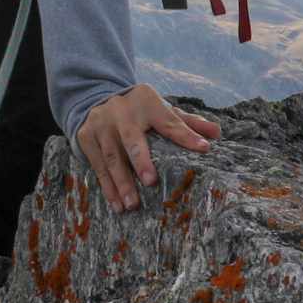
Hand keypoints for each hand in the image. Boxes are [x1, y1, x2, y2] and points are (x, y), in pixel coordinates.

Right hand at [75, 84, 220, 215]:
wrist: (96, 99)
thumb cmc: (140, 112)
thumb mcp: (161, 110)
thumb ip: (187, 121)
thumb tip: (216, 133)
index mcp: (146, 102)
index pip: (168, 120)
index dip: (186, 134)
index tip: (204, 148)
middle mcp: (121, 111)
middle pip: (132, 138)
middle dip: (140, 160)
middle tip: (150, 181)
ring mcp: (100, 125)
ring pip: (111, 157)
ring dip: (121, 182)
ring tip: (132, 204)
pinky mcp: (86, 137)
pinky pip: (97, 165)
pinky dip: (107, 186)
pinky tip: (117, 204)